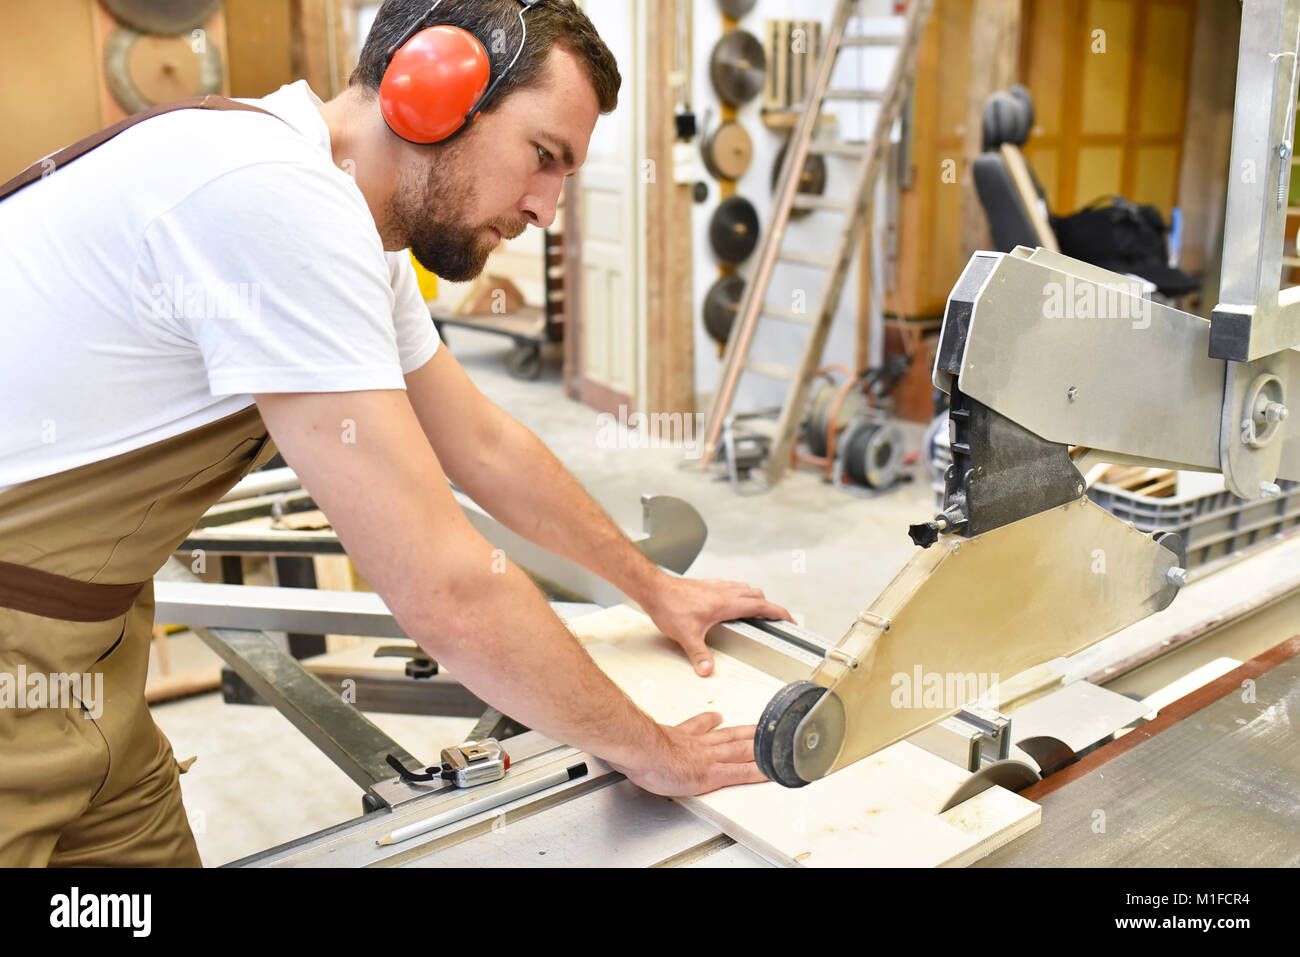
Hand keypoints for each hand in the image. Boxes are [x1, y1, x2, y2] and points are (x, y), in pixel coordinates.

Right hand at [607, 712, 767, 795]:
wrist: (643, 750)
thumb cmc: (637, 746)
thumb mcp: (636, 735)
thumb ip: (636, 732)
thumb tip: (622, 731)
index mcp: (680, 737)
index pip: (700, 728)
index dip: (710, 723)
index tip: (717, 718)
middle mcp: (698, 745)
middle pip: (728, 736)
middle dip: (745, 732)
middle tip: (761, 728)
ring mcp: (708, 758)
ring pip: (741, 750)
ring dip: (759, 747)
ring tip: (773, 744)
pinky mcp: (713, 773)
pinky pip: (741, 772)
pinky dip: (757, 772)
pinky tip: (770, 771)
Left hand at [643, 574, 793, 676]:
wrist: (655, 588)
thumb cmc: (670, 606)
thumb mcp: (687, 636)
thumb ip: (699, 655)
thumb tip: (707, 670)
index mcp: (728, 604)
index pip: (762, 606)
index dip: (779, 613)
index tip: (789, 620)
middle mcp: (725, 592)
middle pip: (757, 596)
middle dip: (768, 608)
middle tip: (773, 620)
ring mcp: (717, 586)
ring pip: (744, 588)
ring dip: (753, 599)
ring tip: (754, 613)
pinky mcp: (707, 584)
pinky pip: (730, 586)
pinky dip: (737, 594)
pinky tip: (728, 604)